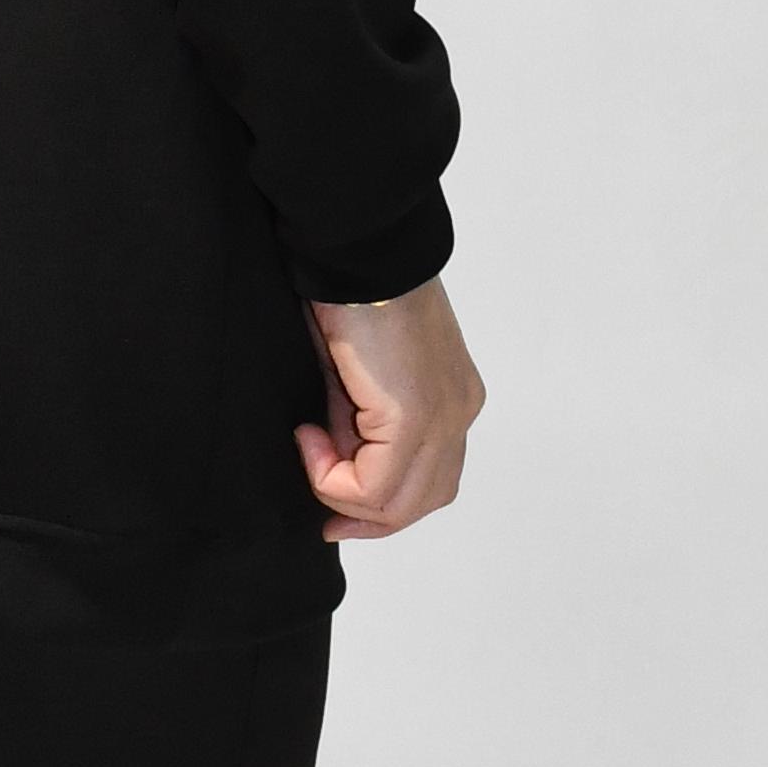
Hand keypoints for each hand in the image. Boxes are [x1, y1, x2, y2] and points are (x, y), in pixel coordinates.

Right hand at [297, 274, 482, 542]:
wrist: (356, 250)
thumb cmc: (349, 292)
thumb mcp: (356, 372)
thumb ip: (359, 420)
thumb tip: (339, 461)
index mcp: (454, 397)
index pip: (431, 480)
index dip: (381, 504)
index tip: (330, 494)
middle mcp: (459, 411)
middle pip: (423, 501)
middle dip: (367, 517)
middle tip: (323, 514)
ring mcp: (443, 416)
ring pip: (399, 503)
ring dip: (342, 493)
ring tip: (309, 445)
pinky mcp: (413, 416)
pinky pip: (373, 485)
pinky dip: (331, 476)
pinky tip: (308, 435)